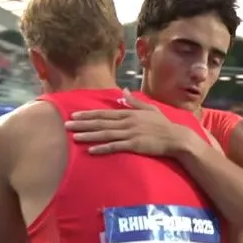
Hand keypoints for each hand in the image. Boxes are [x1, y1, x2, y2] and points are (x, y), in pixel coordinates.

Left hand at [65, 89, 190, 155]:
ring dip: (89, 136)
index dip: (88, 114)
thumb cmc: (163, 124)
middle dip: (82, 124)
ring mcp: (130, 134)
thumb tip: (124, 92)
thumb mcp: (149, 108)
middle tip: (66, 125)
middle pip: (100, 123)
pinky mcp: (134, 145)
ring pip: (105, 134)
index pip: (104, 113)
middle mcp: (127, 122)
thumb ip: (134, 101)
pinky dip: (103, 148)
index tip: (74, 115)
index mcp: (129, 113)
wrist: (176, 138)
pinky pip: (115, 147)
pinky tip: (91, 150)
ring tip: (74, 137)